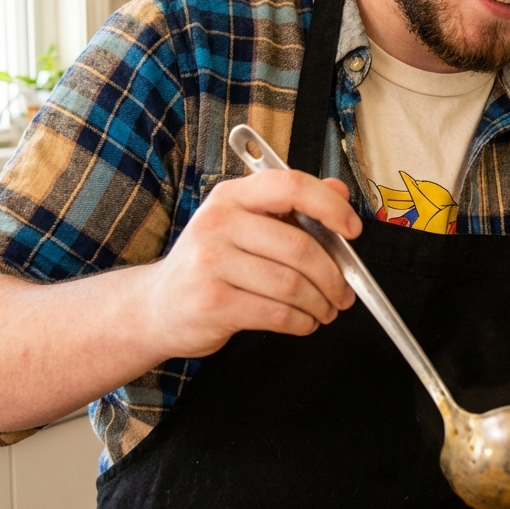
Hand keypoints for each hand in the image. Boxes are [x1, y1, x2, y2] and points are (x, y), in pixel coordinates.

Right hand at [144, 170, 361, 357]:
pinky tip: (304, 322)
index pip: (291, 186)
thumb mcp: (244, 225)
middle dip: (334, 275)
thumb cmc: (211, 264)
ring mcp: (211, 263)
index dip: (330, 207)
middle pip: (299, 246)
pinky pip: (277, 314)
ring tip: (325, 310)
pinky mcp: (212, 303)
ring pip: (292, 284)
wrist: (156, 307)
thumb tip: (339, 190)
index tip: (352, 230)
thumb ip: (292, 206)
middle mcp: (218, 223)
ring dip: (320, 303)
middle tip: (344, 292)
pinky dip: (301, 322)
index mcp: (232, 196)